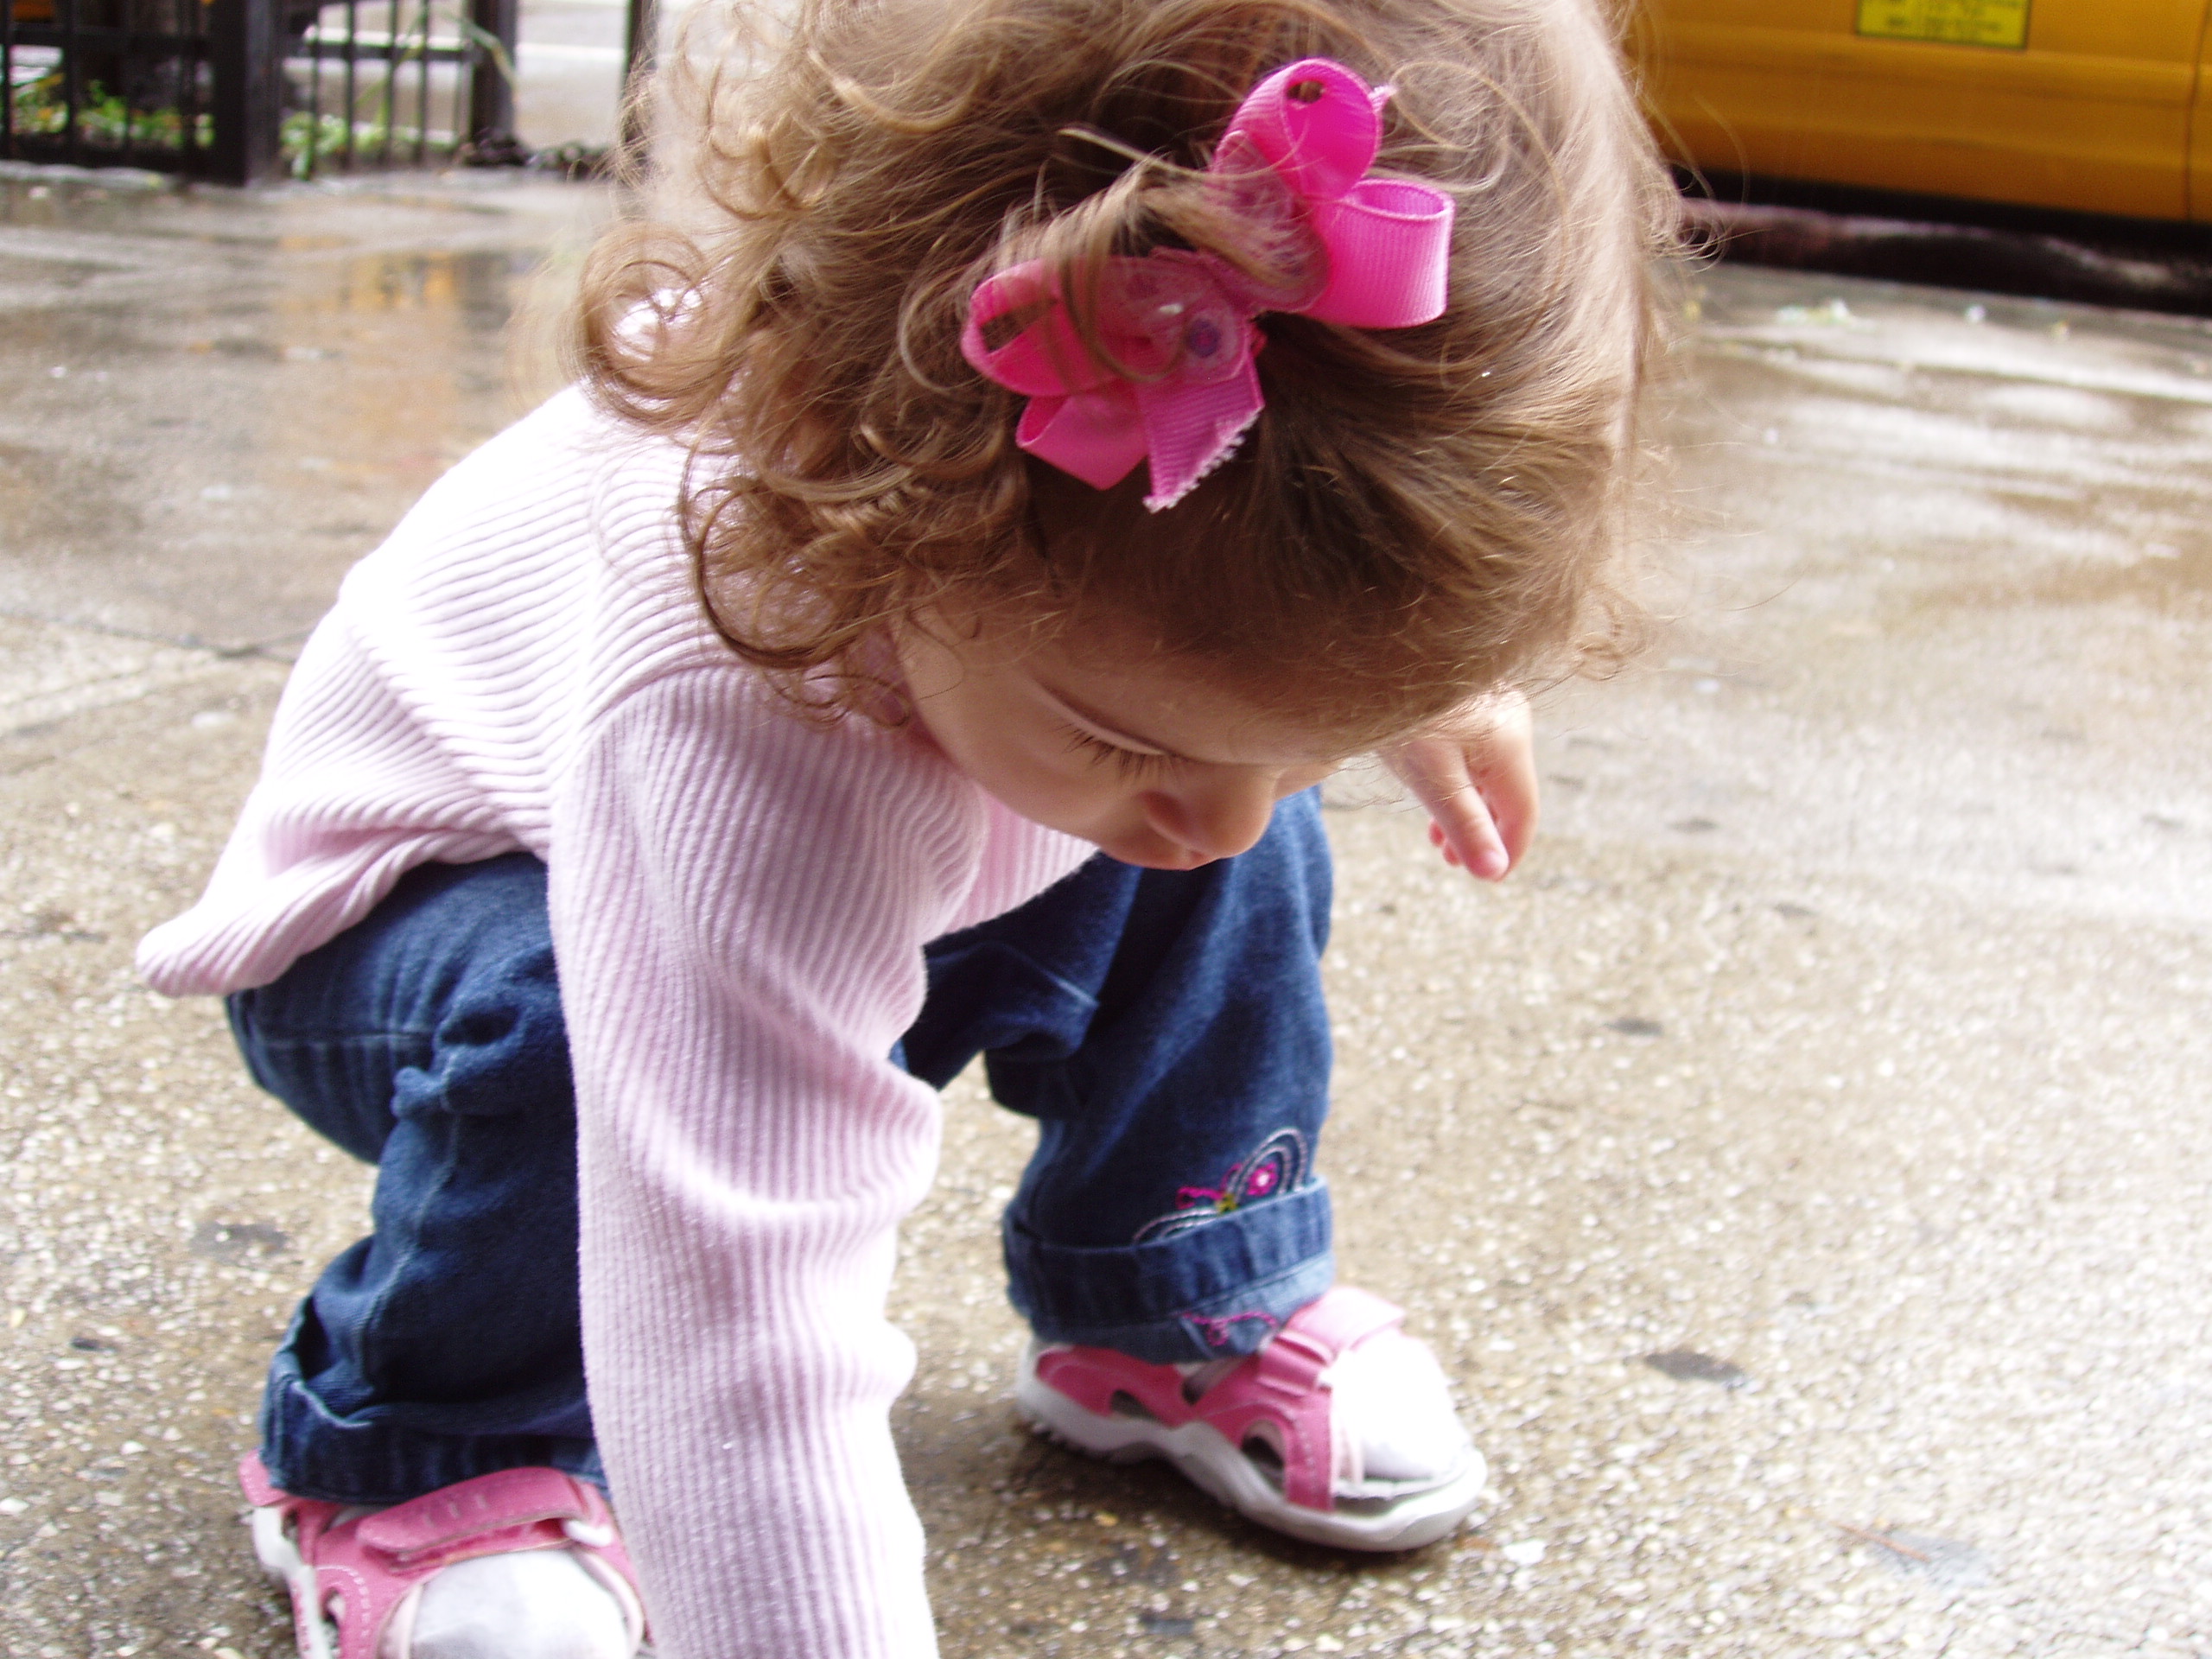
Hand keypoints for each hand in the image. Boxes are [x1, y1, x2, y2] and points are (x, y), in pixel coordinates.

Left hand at [1380, 689, 1537, 881]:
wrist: (1377, 652)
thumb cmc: (1405, 718)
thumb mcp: (1433, 780)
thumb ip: (1465, 827)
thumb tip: (1494, 874)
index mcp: (1511, 746)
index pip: (1523, 815)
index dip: (1508, 852)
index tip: (1487, 878)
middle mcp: (1513, 725)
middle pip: (1508, 795)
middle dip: (1484, 834)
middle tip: (1452, 862)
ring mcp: (1495, 710)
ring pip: (1490, 774)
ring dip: (1469, 811)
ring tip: (1438, 841)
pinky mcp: (1472, 701)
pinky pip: (1477, 753)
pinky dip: (1460, 783)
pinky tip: (1435, 796)